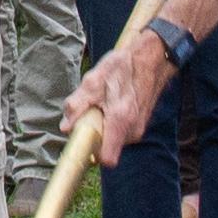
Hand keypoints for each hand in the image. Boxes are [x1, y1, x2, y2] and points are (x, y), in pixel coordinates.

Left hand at [69, 30, 167, 157]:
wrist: (151, 59)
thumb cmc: (123, 67)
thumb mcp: (93, 81)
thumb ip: (77, 106)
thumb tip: (65, 128)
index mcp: (120, 121)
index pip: (107, 158)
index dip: (91, 154)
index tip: (81, 141)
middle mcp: (132, 131)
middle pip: (105, 149)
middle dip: (93, 135)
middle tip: (91, 111)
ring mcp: (138, 130)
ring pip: (111, 140)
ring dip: (102, 127)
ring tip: (102, 103)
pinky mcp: (139, 126)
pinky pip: (119, 133)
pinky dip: (111, 124)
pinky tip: (111, 104)